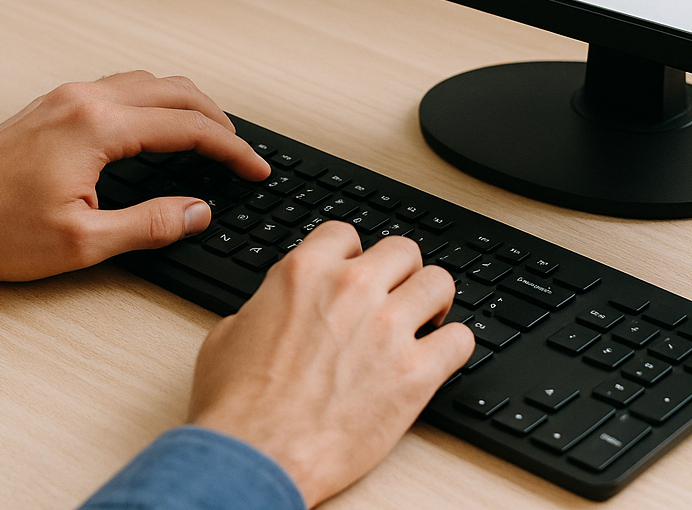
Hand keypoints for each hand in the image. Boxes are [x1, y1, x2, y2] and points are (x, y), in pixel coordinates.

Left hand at [0, 72, 268, 279]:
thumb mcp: (82, 242)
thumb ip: (150, 224)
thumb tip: (198, 212)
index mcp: (98, 126)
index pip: (188, 128)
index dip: (231, 150)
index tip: (254, 169)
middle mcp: (85, 99)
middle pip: (176, 92)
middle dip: (219, 122)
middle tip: (242, 155)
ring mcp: (67, 97)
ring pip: (149, 83)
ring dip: (187, 106)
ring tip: (211, 138)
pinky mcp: (54, 105)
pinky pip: (122, 87)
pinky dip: (157, 102)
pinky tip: (160, 127)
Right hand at [188, 222, 473, 505]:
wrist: (255, 457)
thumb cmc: (236, 405)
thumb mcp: (231, 332)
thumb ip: (268, 304)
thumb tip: (280, 307)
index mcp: (305, 273)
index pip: (346, 234)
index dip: (351, 256)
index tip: (354, 274)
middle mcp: (351, 290)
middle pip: (402, 250)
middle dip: (399, 273)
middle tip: (394, 296)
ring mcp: (388, 328)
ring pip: (439, 283)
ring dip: (432, 301)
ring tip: (424, 321)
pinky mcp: (415, 374)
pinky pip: (460, 340)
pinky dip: (453, 346)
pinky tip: (438, 358)